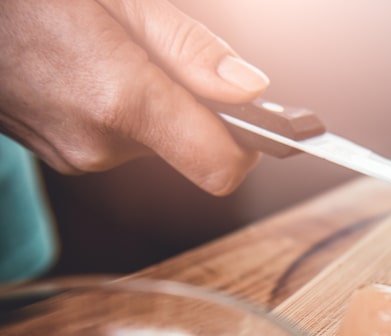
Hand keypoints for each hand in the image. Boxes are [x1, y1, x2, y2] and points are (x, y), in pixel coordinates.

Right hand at [0, 0, 269, 194]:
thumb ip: (189, 49)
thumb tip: (253, 91)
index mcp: (119, 100)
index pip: (221, 165)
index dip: (252, 144)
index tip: (266, 118)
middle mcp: (98, 143)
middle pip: (190, 146)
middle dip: (192, 103)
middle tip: (155, 48)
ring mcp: (72, 154)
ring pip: (153, 140)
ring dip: (152, 101)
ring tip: (107, 48)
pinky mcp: (57, 154)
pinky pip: (116, 137)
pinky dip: (118, 107)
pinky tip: (84, 64)